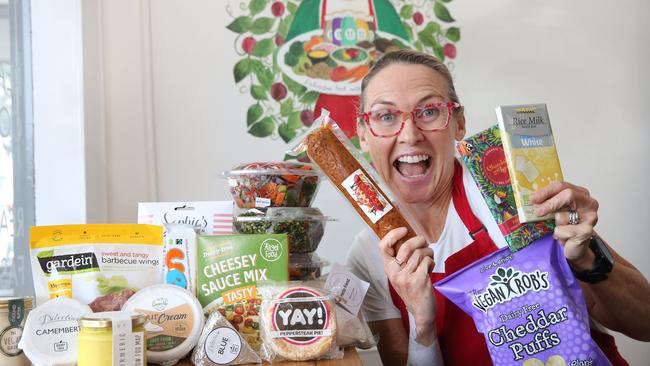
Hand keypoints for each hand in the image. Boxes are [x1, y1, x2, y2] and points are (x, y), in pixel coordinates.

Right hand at [379, 227, 435, 343]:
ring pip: (419, 253)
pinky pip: (427, 261)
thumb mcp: (401, 274)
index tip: (403, 230)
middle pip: (406, 246)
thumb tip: (409, 238)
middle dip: (419, 241)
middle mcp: (395, 272)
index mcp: (389, 268)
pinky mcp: (418, 280)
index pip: (383, 246)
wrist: (421, 312)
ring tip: (429, 260)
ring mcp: (406, 277)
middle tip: (425, 244)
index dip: (392, 234)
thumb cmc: (413, 290)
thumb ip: (402, 259)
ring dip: (428, 253)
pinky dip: (431, 262)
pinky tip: (430, 269)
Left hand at [530, 181, 598, 269]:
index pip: (562, 186)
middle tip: (537, 211)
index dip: (546, 191)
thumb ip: (550, 202)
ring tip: (560, 228)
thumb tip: (532, 199)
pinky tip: (564, 237)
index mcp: (580, 193)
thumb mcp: (558, 210)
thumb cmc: (567, 226)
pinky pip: (564, 230)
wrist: (577, 246)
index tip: (533, 198)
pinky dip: (559, 234)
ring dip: (556, 224)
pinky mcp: (587, 230)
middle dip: (549, 203)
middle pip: (567, 195)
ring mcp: (590, 216)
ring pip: (564, 215)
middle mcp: (589, 203)